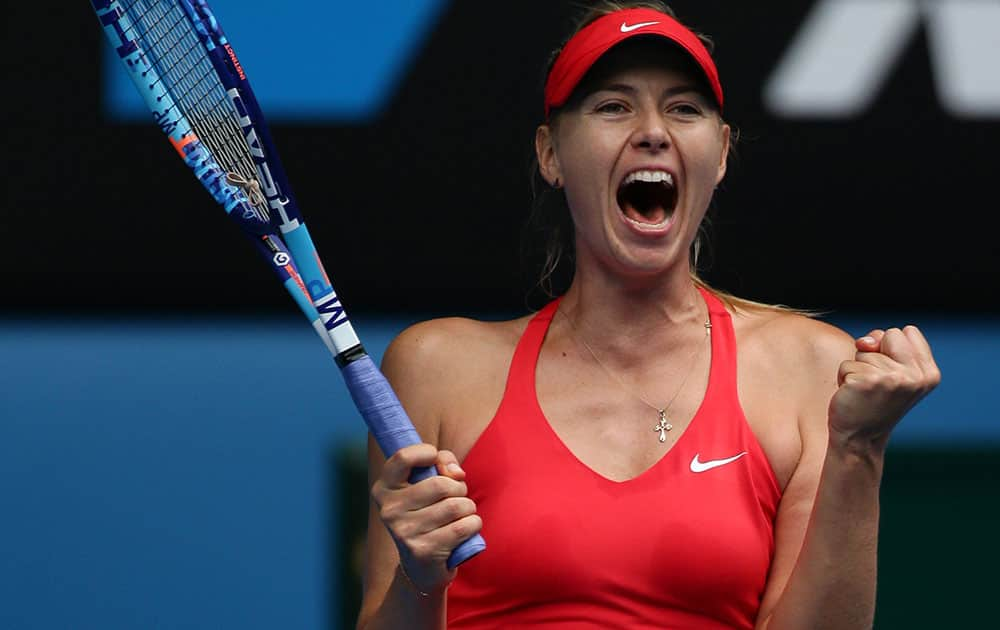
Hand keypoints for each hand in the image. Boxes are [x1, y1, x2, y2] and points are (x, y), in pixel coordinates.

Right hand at [370, 444, 481, 595]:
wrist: (421, 568)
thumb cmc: (428, 514)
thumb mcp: (428, 484)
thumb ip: (442, 464)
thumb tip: (456, 473)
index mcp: (384, 489)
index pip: (403, 457)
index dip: (427, 453)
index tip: (435, 460)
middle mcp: (389, 510)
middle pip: (440, 484)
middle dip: (459, 489)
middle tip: (456, 498)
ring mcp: (404, 532)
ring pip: (456, 506)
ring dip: (468, 508)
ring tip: (460, 515)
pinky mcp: (424, 551)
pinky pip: (464, 527)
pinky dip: (474, 524)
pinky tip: (465, 529)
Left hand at [829, 326, 940, 449]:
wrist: (859, 439)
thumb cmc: (873, 401)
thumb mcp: (890, 370)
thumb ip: (883, 347)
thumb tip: (864, 342)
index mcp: (929, 373)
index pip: (908, 331)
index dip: (891, 347)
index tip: (890, 372)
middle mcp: (916, 376)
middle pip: (888, 333)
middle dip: (875, 353)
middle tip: (875, 382)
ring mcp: (894, 379)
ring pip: (864, 350)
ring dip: (858, 368)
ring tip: (864, 391)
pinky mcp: (868, 382)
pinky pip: (846, 364)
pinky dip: (844, 377)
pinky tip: (853, 396)